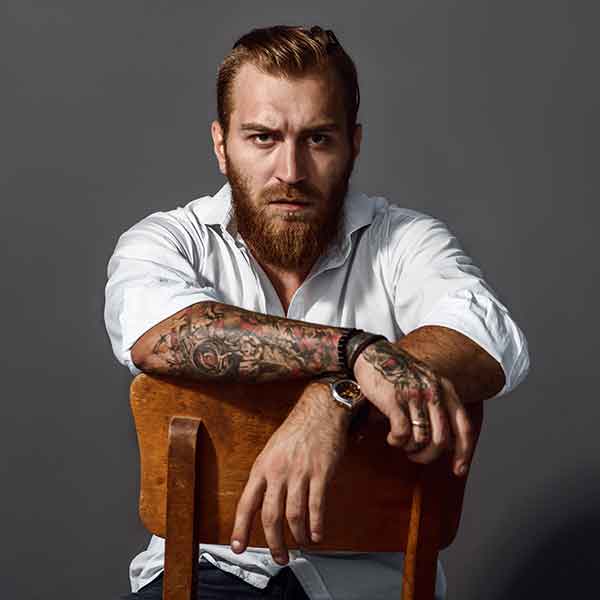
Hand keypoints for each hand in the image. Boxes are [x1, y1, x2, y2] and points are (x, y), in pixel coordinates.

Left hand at [230, 380, 350, 564]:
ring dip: (298, 536)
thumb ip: (267, 477)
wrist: (319, 412)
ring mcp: (300, 473)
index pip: (247, 503)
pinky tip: (317, 534)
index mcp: (262, 467)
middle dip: (274, 543)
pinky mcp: (320, 473)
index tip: (238, 547)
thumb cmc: (296, 432)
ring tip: (301, 544)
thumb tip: (263, 505)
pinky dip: (316, 525)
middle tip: (280, 557)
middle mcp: (278, 472)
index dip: (241, 528)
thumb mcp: (272, 451)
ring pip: (294, 515)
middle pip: (271, 516)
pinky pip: (317, 506)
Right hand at [353, 339, 473, 476]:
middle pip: (441, 440)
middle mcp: (433, 391)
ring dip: (410, 448)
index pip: (464, 427)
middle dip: (428, 456)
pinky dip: (397, 441)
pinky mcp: (394, 400)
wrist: (371, 353)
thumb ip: (438, 403)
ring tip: (401, 443)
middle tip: (415, 457)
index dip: (464, 452)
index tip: (458, 471)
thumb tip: (445, 441)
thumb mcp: (425, 381)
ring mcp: (414, 395)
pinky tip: (391, 438)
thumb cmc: (397, 372)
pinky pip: (402, 433)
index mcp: (445, 388)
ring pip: (421, 439)